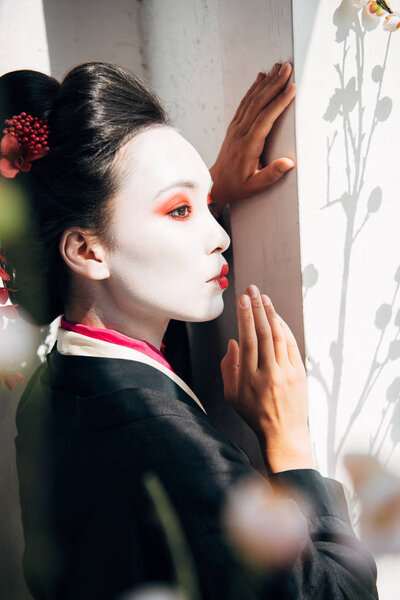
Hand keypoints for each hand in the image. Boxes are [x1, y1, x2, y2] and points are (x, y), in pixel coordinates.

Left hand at [209, 63, 295, 214]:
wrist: (216, 184)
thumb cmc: (238, 185)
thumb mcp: (255, 185)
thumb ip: (272, 174)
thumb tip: (289, 163)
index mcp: (248, 146)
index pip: (265, 119)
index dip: (278, 102)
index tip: (291, 89)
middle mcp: (240, 133)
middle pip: (258, 103)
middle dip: (274, 84)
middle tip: (287, 68)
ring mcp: (235, 127)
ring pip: (251, 100)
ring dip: (265, 82)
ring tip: (278, 67)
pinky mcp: (234, 126)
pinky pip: (244, 103)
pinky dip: (253, 88)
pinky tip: (261, 78)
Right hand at [220, 284, 314, 472]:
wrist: (283, 434)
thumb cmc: (254, 414)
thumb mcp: (231, 395)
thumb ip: (228, 368)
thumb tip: (234, 342)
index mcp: (250, 379)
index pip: (248, 340)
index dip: (245, 317)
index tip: (242, 300)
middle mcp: (269, 374)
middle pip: (264, 334)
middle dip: (257, 308)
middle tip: (252, 290)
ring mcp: (287, 373)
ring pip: (279, 336)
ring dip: (271, 314)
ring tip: (263, 298)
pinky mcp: (300, 373)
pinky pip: (291, 345)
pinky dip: (284, 328)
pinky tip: (277, 317)